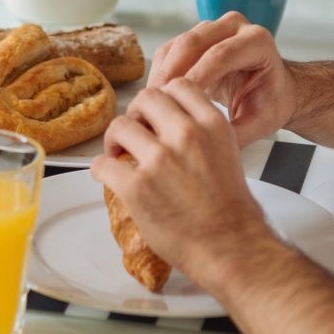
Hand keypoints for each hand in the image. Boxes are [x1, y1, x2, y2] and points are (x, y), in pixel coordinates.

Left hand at [91, 79, 272, 288]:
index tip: (156, 113)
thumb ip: (203, 133)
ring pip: (119, 126)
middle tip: (135, 132)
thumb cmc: (232, 210)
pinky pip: (101, 164)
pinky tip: (110, 177)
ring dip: (114, 139)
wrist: (232, 248)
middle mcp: (185, 135)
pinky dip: (101, 169)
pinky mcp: (136, 187)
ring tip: (118, 154)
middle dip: (137, 113)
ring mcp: (159, 160)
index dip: (163, 98)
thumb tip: (174, 126)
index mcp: (211, 124)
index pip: (178, 85)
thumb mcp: (228, 154)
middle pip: (146, 98)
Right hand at [148, 12, 297, 147]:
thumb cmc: (270, 102)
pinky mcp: (194, 36)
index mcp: (257, 41)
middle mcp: (235, 27)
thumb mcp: (260, 122)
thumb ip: (236, 133)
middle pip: (193, 43)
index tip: (178, 103)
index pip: (221, 55)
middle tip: (157, 104)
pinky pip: (170, 50)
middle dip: (172, 74)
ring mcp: (213, 28)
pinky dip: (160, 72)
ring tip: (153, 104)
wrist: (273, 89)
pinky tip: (157, 96)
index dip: (197, 77)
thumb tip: (207, 149)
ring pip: (177, 45)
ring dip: (161, 74)